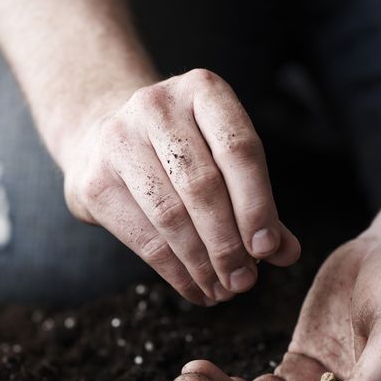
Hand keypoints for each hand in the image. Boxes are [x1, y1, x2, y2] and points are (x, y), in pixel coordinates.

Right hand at [61, 69, 299, 305]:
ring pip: (171, 215)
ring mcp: (118, 139)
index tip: (268, 249)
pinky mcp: (94, 180)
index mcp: (202, 90)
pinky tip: (196, 289)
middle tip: (245, 282)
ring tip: (224, 290)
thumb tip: (286, 252)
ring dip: (202, 263)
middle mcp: (156, 106)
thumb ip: (258, 203)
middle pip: (202, 186)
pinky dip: (176, 272)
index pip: (239, 150)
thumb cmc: (180, 154)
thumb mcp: (223, 160)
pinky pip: (143, 237)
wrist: (102, 140)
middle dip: (229, 243)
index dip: (257, 204)